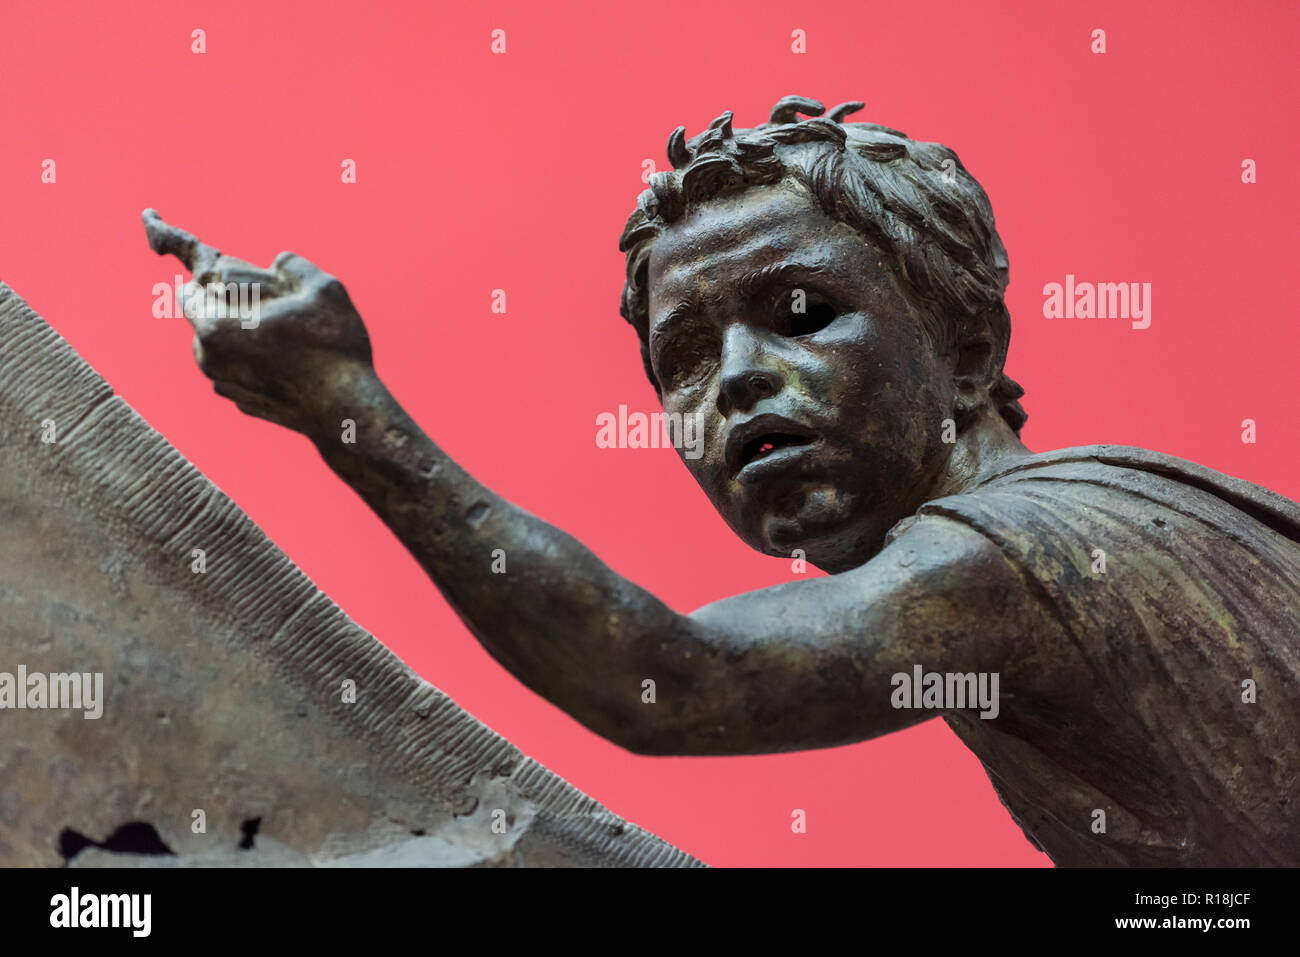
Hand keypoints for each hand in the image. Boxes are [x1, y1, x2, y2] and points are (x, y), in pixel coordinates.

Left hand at [142, 208, 373, 434]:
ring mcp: (224, 383)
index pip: (188, 287)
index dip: (199, 267)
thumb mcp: (323, 288)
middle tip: (275, 301)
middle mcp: (209, 358)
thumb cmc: (335, 350)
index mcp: (215, 326)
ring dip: (244, 328)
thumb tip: (276, 263)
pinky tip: (292, 360)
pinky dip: (255, 355)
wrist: (348, 416)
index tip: (182, 241)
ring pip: (221, 339)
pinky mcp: (241, 400)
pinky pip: (238, 364)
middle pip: (206, 311)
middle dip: (233, 300)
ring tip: (289, 334)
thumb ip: (291, 264)